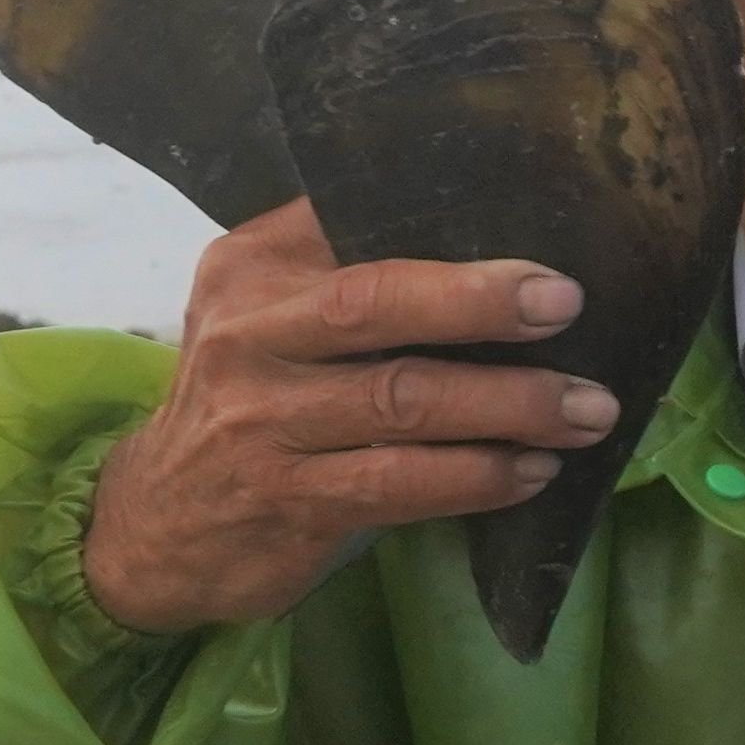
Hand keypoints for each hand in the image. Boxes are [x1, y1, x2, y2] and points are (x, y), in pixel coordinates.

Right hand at [84, 199, 617, 633]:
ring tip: (586, 409)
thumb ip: (348, 271)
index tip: (534, 224)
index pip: (348, 221)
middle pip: (373, 304)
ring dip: (511, 405)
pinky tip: (532, 471)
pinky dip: (479, 476)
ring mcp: (263, 422)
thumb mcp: (270, 316)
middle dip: (478, 301)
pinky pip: (402, 483)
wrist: (158, 523)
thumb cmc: (253, 399)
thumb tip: (503, 239)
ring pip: (403, 401)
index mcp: (252, 270)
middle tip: (567, 304)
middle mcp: (249, 336)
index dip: (444, 221)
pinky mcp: (290, 499)